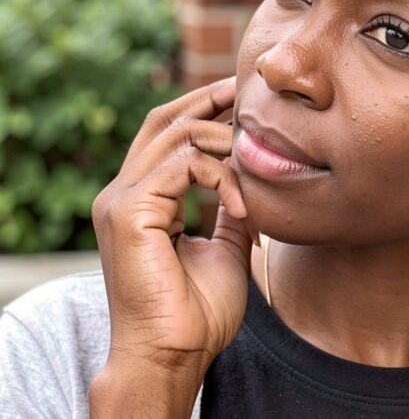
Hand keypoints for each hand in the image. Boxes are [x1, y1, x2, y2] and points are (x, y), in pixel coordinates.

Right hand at [91, 77, 252, 383]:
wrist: (175, 356)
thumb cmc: (197, 311)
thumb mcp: (225, 245)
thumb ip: (229, 209)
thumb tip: (250, 181)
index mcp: (140, 200)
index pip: (166, 134)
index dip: (201, 108)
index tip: (240, 96)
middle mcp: (122, 193)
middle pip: (163, 120)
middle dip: (206, 99)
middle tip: (243, 89)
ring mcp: (120, 201)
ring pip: (176, 135)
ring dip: (223, 141)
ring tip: (251, 162)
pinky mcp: (129, 213)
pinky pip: (182, 166)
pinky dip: (220, 177)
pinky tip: (242, 207)